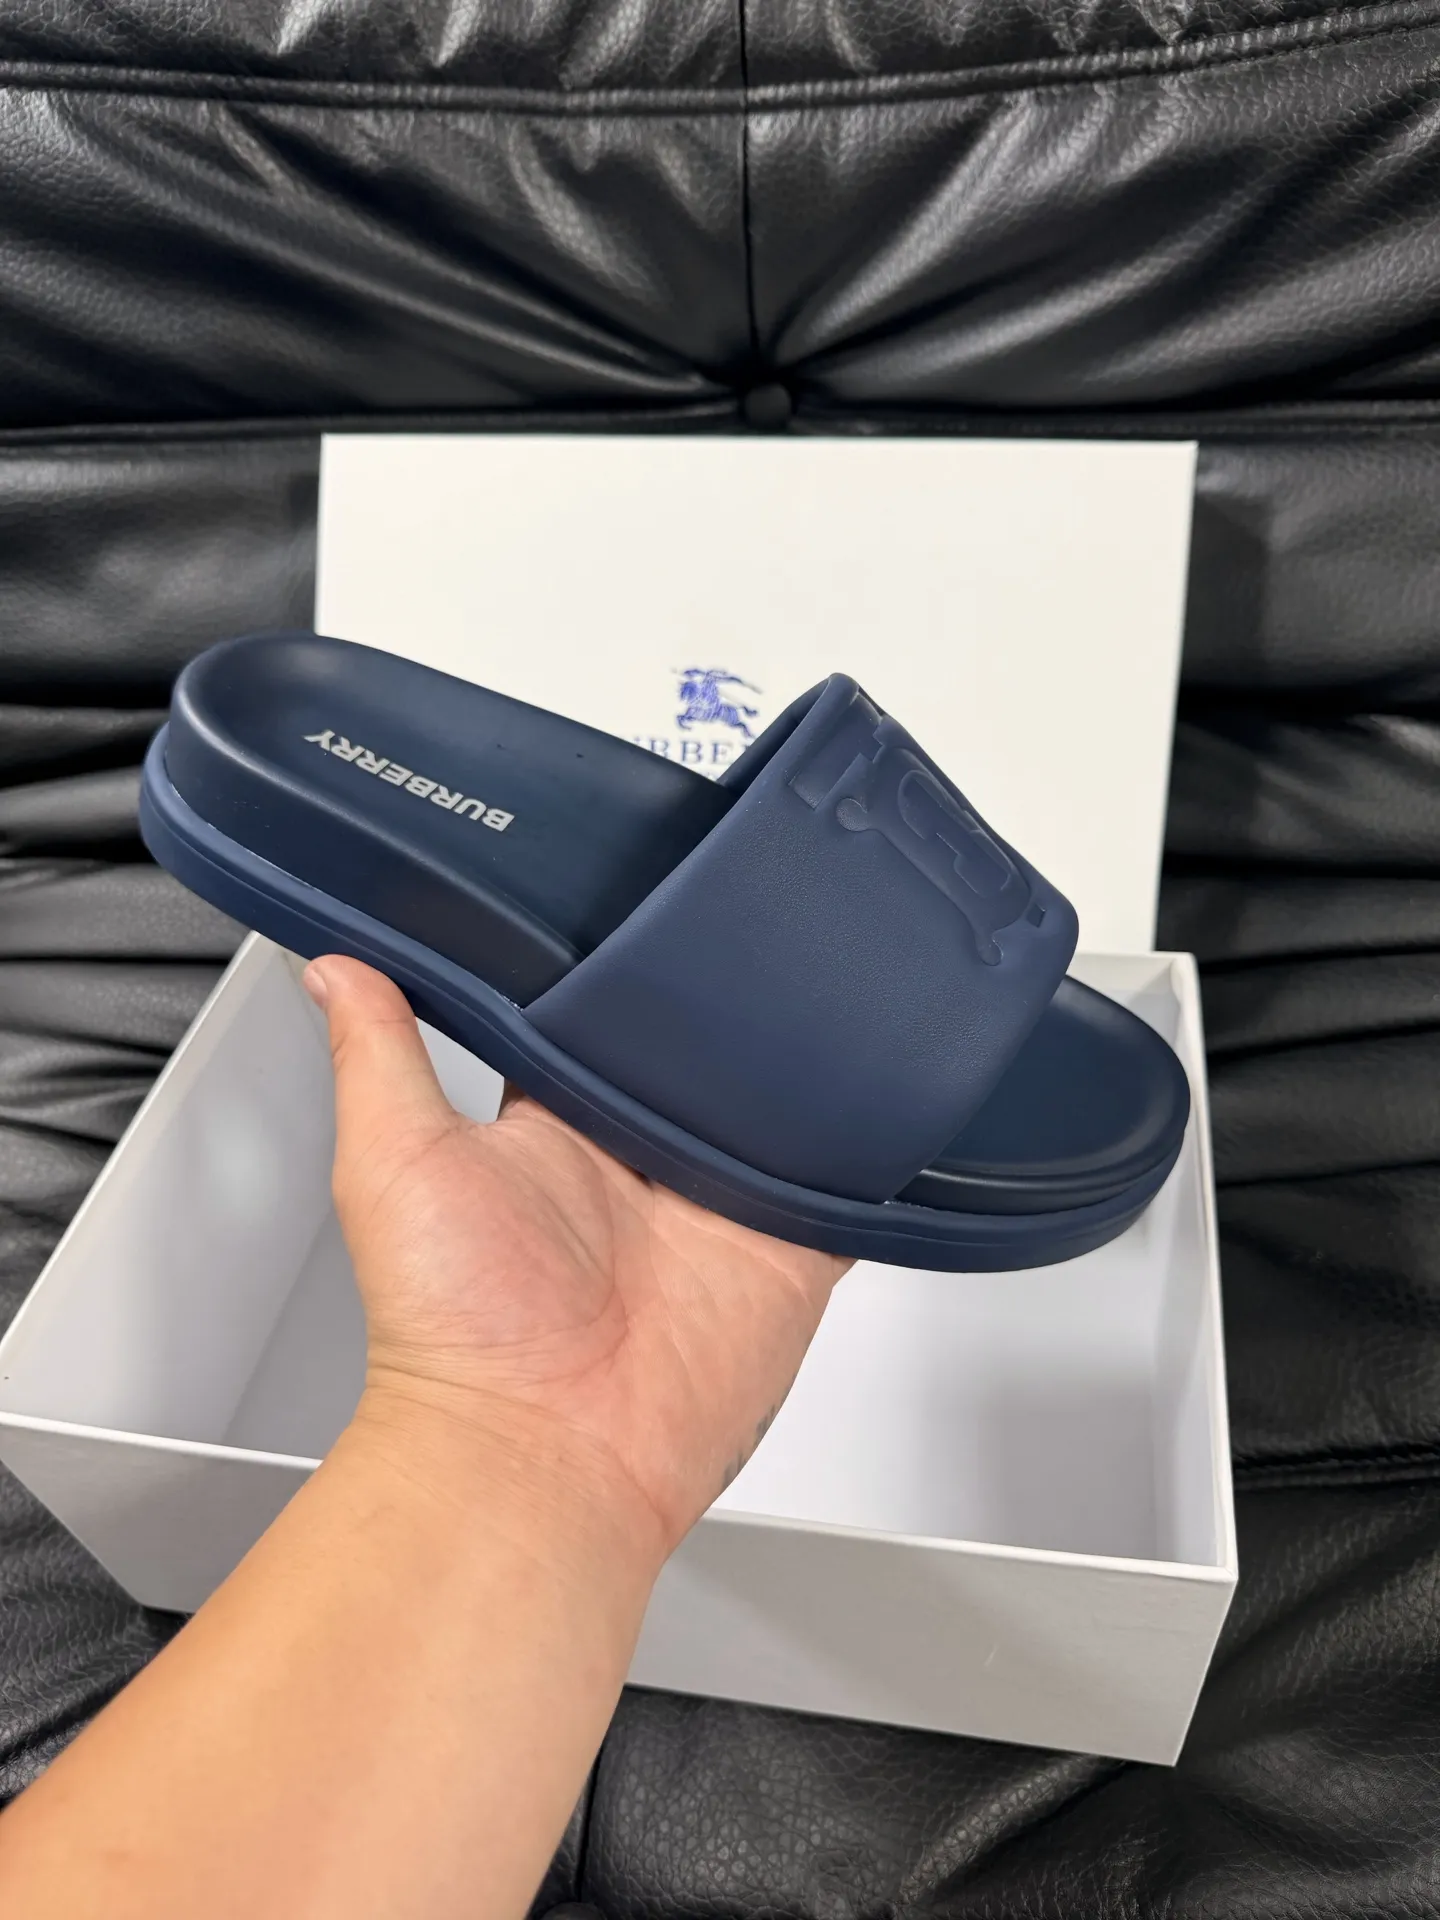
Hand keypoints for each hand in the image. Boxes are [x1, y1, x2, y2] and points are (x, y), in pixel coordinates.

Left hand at [304, 955, 847, 1563]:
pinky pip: (842, 1178)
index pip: (597, 1016)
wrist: (544, 1456)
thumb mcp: (394, 1161)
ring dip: (798, 1054)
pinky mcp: (788, 1246)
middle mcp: (639, 1155)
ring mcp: (718, 1200)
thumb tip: (333, 965)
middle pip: (700, 1047)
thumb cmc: (454, 1329)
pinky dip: (863, 1140)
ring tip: (823, 975)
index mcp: (555, 1124)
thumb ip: (378, 1054)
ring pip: (778, 1098)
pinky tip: (876, 1083)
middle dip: (724, 993)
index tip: (638, 886)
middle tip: (747, 912)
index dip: (617, 960)